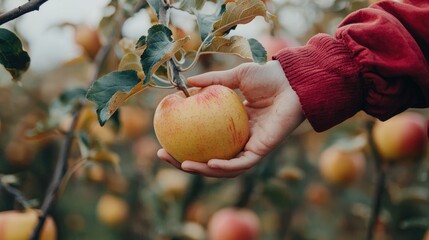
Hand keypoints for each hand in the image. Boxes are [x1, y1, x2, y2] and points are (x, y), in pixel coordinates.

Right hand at [157, 60, 304, 176]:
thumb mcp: (235, 77)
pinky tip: (209, 163)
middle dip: (186, 163)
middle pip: (208, 159)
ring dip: (202, 171)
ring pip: (224, 168)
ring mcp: (250, 147)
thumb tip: (187, 82)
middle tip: (165, 155)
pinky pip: (241, 164)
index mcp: (232, 126)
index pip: (204, 141)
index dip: (184, 144)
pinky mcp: (262, 151)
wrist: (292, 82)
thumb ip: (213, 80)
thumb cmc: (267, 78)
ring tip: (183, 164)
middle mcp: (239, 140)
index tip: (164, 140)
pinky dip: (225, 167)